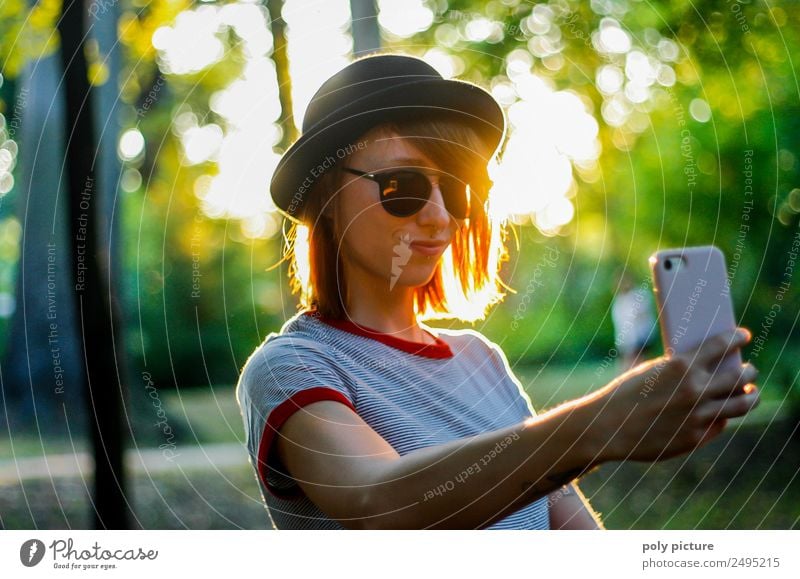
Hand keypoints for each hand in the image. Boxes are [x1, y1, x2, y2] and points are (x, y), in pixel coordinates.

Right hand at [589, 327, 759, 461]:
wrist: (608, 427)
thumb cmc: (627, 394)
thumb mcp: (653, 371)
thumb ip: (683, 370)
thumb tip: (711, 369)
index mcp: (682, 365)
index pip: (723, 345)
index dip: (737, 338)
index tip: (743, 336)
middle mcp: (695, 389)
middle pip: (741, 376)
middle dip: (749, 371)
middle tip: (749, 369)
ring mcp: (698, 415)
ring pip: (742, 404)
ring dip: (751, 396)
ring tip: (751, 393)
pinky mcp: (696, 437)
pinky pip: (720, 424)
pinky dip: (722, 416)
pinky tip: (721, 412)